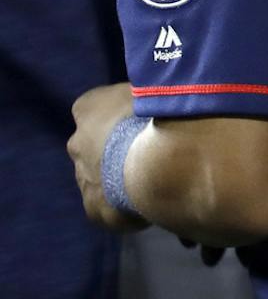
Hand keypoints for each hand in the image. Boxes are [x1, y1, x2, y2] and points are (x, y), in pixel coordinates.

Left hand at [67, 83, 146, 232]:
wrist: (161, 164)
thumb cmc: (159, 116)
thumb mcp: (157, 88)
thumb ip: (149, 92)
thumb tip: (157, 92)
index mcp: (89, 107)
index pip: (97, 106)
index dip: (120, 113)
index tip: (143, 117)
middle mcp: (77, 142)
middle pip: (94, 143)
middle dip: (115, 147)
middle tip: (150, 149)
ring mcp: (83, 177)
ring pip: (100, 176)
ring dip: (120, 175)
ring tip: (155, 177)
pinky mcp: (94, 209)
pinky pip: (110, 204)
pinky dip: (126, 203)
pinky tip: (151, 199)